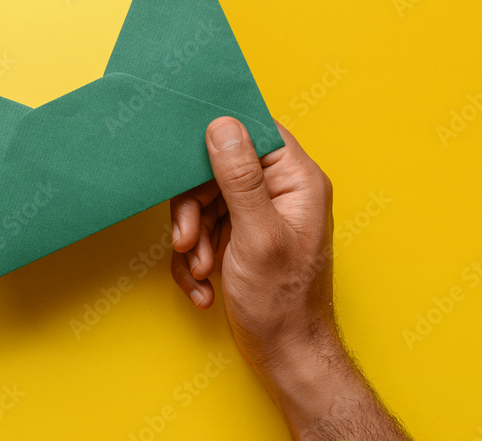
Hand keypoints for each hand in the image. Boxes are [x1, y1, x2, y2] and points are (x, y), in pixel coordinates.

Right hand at [170, 118, 409, 439]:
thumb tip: (222, 124)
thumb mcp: (257, 235)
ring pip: (203, 202)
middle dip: (194, 208)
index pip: (253, 133)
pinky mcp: (238, 238)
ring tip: (201, 269)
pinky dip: (195, 259)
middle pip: (217, 169)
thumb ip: (239, 178)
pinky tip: (202, 286)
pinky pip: (202, 230)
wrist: (284, 355)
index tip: (185, 158)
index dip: (217, 140)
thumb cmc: (283, 302)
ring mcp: (257, 216)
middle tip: (187, 239)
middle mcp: (279, 192)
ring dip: (193, 238)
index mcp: (296, 180)